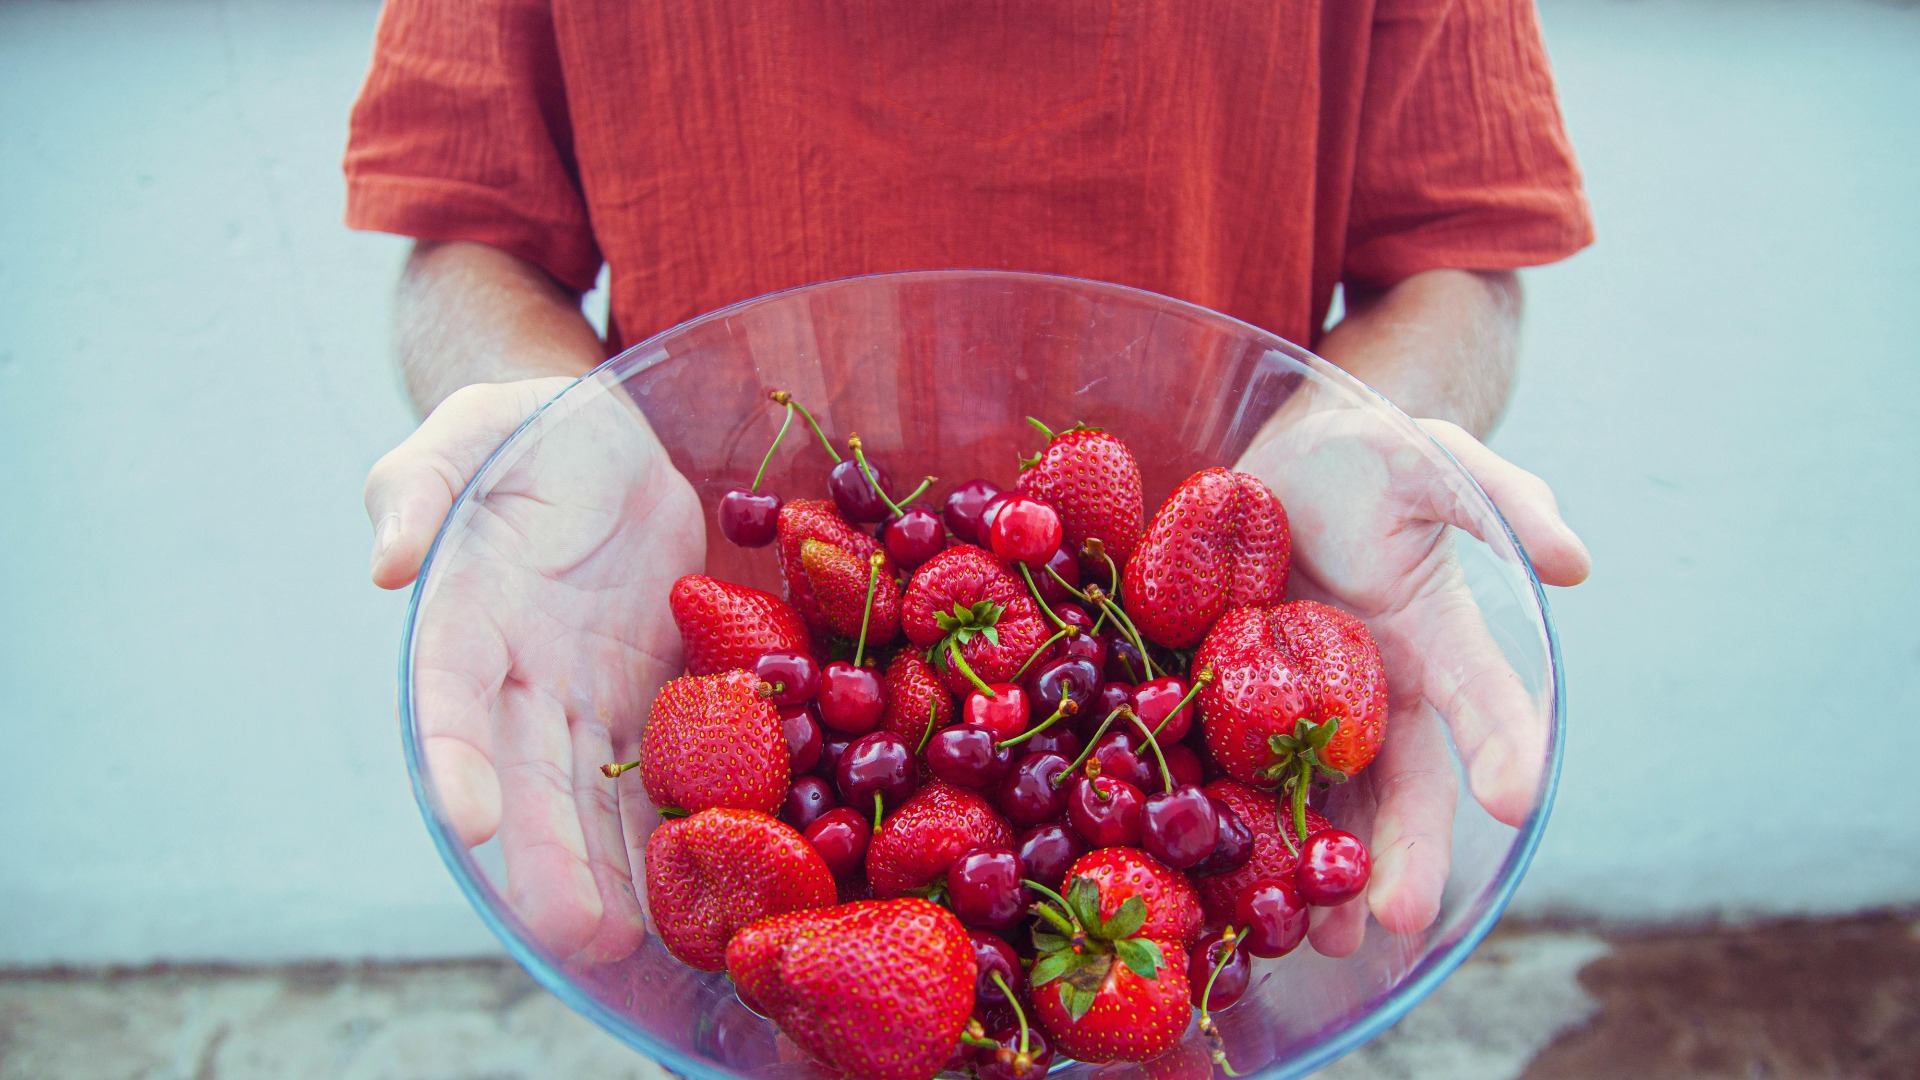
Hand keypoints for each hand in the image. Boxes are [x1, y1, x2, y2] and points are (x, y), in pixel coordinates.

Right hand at [365, 376, 704, 961]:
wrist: (604, 443)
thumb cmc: (523, 431)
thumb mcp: (469, 432)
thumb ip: (417, 487)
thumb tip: (386, 563)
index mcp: (468, 612)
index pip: (452, 691)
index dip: (458, 754)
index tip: (469, 820)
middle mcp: (523, 671)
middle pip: (530, 771)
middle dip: (550, 851)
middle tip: (578, 930)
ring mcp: (589, 689)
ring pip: (595, 786)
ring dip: (611, 862)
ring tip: (635, 939)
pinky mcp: (657, 688)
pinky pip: (665, 758)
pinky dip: (674, 815)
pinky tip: (704, 873)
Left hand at [1236, 399, 1590, 955]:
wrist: (1278, 460)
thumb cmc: (1370, 458)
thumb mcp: (1435, 459)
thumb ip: (1502, 499)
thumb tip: (1575, 563)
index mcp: (1433, 639)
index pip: (1481, 699)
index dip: (1505, 745)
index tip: (1519, 798)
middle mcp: (1375, 692)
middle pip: (1404, 784)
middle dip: (1406, 851)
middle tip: (1400, 915)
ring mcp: (1301, 707)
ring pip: (1327, 803)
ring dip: (1328, 872)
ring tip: (1323, 941)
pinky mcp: (1230, 705)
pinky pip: (1236, 771)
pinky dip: (1238, 827)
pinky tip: (1233, 883)